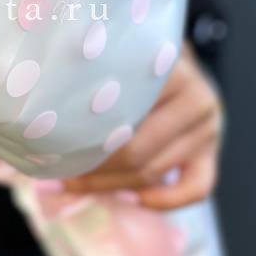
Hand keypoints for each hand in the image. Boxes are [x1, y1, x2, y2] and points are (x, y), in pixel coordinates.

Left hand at [63, 43, 223, 209]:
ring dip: (112, 186)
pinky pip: (196, 189)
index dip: (82, 136)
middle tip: (57, 174)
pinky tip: (130, 199)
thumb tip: (44, 124)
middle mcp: (197, 98)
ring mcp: (208, 128)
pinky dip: (163, 201)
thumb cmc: (133, 58)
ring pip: (154, 173)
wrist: (174, 57)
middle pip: (136, 152)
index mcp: (170, 69)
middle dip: (92, 169)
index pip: (122, 115)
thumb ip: (92, 79)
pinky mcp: (211, 153)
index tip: (50, 149)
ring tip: (75, 184)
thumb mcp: (116, 55)